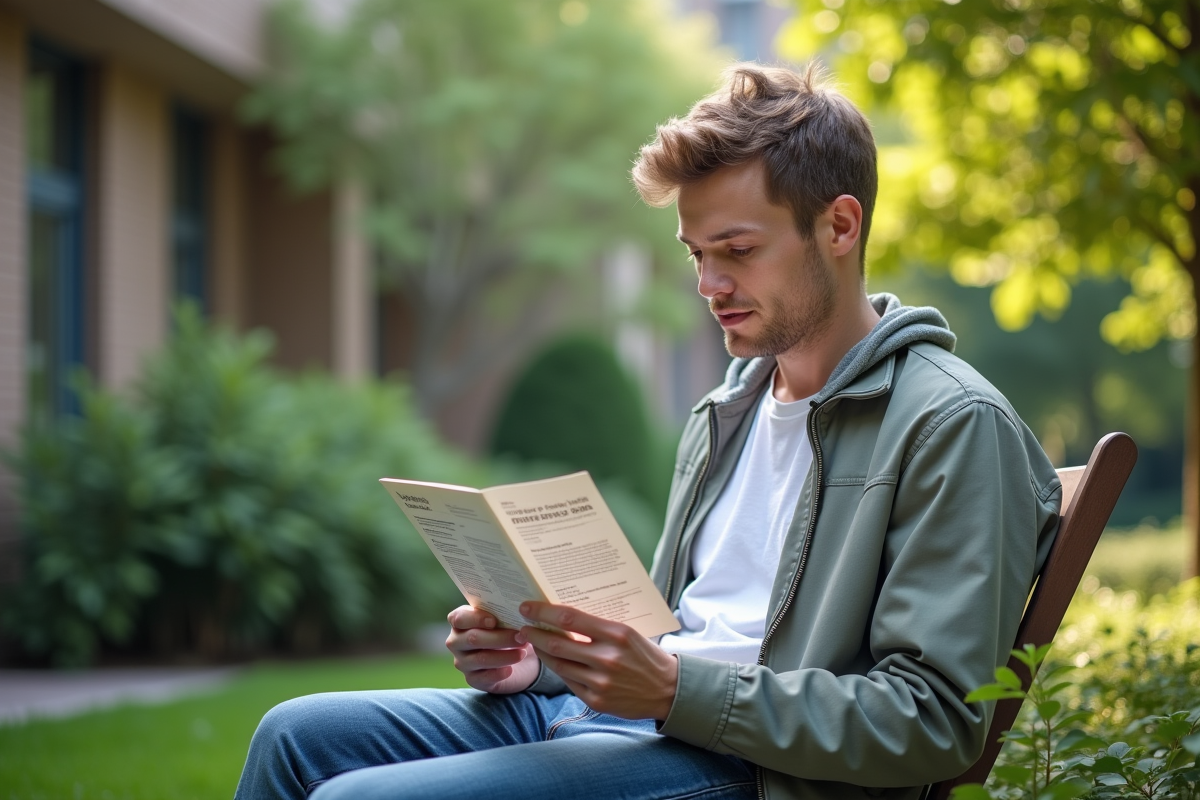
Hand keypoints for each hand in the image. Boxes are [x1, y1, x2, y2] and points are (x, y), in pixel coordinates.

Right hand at [445, 605, 539, 693]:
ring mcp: (463, 661)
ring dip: (504, 656)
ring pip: (480, 659)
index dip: (475, 618)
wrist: (515, 657)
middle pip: (473, 639)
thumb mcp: (503, 619)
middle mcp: (456, 641)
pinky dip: (498, 673)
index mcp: (460, 621)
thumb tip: (520, 610)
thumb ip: (503, 613)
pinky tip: (510, 670)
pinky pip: (483, 678)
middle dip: (499, 637)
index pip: (459, 618)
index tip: (494, 620)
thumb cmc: (506, 630)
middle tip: (521, 635)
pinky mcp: (472, 679)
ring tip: (523, 652)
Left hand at [516, 601, 678, 720]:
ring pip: (559, 664)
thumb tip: (562, 616)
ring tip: (534, 643)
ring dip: (542, 653)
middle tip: (523, 627)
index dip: (543, 612)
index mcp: (617, 634)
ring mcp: (601, 682)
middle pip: (557, 643)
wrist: (668, 689)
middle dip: (534, 634)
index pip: (569, 618)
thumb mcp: (627, 633)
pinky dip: (558, 670)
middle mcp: (607, 657)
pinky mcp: (597, 700)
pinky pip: (569, 682)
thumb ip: (598, 627)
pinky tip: (554, 662)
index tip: (527, 607)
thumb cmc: (645, 655)